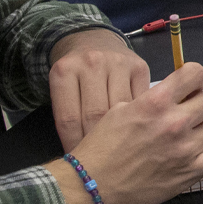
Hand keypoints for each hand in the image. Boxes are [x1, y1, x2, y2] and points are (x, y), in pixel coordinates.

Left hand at [48, 29, 149, 151]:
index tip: (81, 164)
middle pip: (96, 116)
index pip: (69, 119)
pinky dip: (138, 117)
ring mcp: (117, 62)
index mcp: (64, 71)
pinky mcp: (140, 65)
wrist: (92, 39)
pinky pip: (140, 100)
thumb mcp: (63, 90)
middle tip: (102, 163)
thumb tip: (81, 156)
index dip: (75, 146)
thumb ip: (69, 115)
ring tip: (120, 150)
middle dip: (99, 144)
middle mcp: (91, 63)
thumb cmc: (75, 74)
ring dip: (122, 133)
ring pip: (121, 109)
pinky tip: (135, 129)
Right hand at [50, 62, 202, 203]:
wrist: (91, 186)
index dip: (196, 78)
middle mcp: (172, 123)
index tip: (193, 86)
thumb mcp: (119, 111)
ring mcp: (184, 148)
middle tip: (188, 114)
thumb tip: (172, 94)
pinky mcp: (189, 172)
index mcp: (154, 103)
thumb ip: (150, 100)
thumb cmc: (100, 152)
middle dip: (200, 105)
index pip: (195, 74)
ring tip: (188, 138)